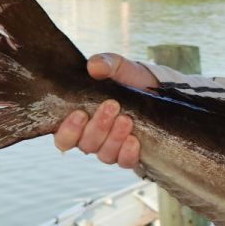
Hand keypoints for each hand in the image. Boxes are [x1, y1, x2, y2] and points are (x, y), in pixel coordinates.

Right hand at [53, 54, 158, 169]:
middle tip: (112, 106)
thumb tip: (94, 66)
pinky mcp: (131, 155)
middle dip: (98, 127)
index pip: (63, 138)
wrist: (161, 90)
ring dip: (114, 138)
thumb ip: (106, 63)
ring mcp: (112, 148)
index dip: (68, 130)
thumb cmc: (131, 80)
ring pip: (104, 154)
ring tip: (126, 120)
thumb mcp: (120, 67)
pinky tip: (133, 140)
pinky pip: (125, 162)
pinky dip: (128, 153)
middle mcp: (93, 138)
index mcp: (80, 120)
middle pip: (85, 145)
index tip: (80, 113)